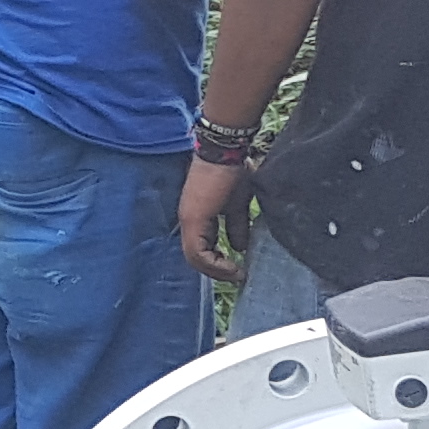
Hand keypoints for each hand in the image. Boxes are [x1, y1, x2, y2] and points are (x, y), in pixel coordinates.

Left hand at [180, 154, 252, 280]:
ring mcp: (188, 220)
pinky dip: (215, 264)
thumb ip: (236, 227)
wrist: (226, 152)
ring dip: (216, 270)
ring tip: (236, 274)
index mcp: (197, 216)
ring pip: (195, 258)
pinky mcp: (193, 219)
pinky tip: (232, 266)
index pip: (201, 249)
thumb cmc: (232, 173)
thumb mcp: (237, 206)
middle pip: (195, 258)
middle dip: (217, 271)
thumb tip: (240, 248)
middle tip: (237, 276)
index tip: (237, 268)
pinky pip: (198, 253)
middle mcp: (188, 220)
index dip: (217, 263)